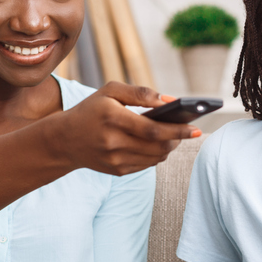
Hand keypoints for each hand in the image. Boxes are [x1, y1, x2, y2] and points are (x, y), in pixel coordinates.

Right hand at [61, 83, 198, 175]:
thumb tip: (170, 101)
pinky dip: (157, 155)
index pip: (153, 129)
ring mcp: (114, 159)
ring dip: (169, 148)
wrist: (65, 140)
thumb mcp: (110, 91)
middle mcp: (113, 142)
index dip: (177, 130)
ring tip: (174, 136)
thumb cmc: (92, 110)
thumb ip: (141, 93)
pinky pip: (147, 165)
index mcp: (112, 118)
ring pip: (155, 158)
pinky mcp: (117, 171)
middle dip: (177, 139)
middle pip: (158, 146)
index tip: (196, 128)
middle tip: (188, 131)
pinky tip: (158, 146)